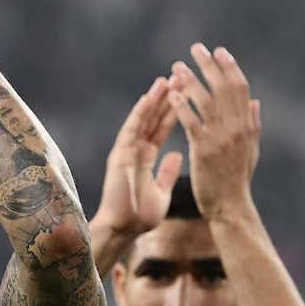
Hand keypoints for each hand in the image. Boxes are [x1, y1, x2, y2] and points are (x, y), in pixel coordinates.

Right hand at [94, 77, 182, 237]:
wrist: (122, 230)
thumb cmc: (140, 216)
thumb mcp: (161, 191)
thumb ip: (167, 171)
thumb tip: (177, 154)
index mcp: (145, 158)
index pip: (161, 128)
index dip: (173, 110)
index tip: (184, 91)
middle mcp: (134, 151)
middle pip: (152, 119)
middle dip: (166, 98)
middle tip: (178, 75)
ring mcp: (126, 152)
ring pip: (142, 120)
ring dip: (154, 99)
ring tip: (166, 79)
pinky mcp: (120, 156)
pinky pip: (131, 131)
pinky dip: (139, 114)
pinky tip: (148, 98)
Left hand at [167, 43, 260, 219]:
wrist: (229, 206)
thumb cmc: (236, 179)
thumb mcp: (250, 150)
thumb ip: (252, 124)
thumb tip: (255, 101)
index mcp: (247, 125)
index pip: (240, 88)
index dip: (230, 68)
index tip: (219, 51)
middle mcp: (237, 128)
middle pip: (224, 88)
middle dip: (210, 66)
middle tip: (196, 48)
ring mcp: (221, 139)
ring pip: (206, 102)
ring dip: (192, 81)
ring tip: (178, 66)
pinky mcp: (203, 151)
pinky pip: (192, 123)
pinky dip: (183, 106)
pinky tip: (172, 94)